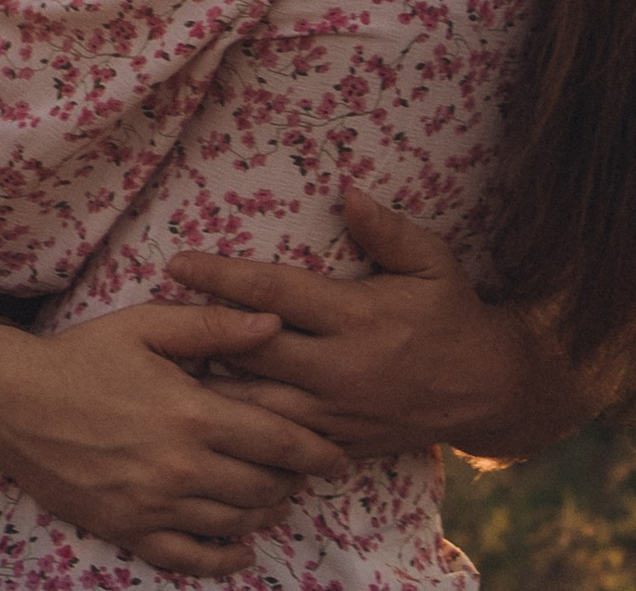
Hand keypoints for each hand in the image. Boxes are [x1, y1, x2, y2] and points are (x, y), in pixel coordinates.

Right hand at [0, 301, 349, 577]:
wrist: (14, 403)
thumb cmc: (84, 355)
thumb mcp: (149, 325)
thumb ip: (215, 325)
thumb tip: (275, 323)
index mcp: (192, 411)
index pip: (275, 438)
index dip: (314, 449)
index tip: (339, 454)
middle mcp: (180, 465)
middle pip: (261, 485)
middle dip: (293, 480)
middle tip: (309, 471)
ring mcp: (153, 504)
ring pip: (232, 521)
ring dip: (266, 513)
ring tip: (280, 499)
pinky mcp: (127, 529)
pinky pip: (186, 557)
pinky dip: (222, 559)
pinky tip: (242, 549)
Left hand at [166, 189, 564, 459]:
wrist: (484, 389)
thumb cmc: (451, 312)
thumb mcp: (432, 260)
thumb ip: (387, 229)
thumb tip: (346, 192)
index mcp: (355, 317)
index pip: (273, 294)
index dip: (222, 277)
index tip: (178, 263)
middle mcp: (339, 368)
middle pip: (250, 350)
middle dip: (199, 333)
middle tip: (151, 317)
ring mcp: (335, 413)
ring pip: (254, 405)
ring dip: (212, 384)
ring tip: (165, 368)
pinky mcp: (336, 443)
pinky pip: (276, 442)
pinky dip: (240, 427)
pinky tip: (207, 414)